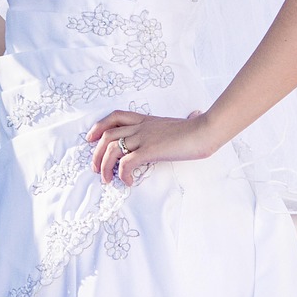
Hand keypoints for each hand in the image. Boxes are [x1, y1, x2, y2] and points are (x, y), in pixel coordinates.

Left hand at [86, 109, 214, 185]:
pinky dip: (122, 174)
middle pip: (107, 135)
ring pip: (112, 148)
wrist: (205, 130)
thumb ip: (185, 119)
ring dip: (105, 166)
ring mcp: (144, 137)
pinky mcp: (150, 150)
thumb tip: (195, 114)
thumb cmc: (199, 128)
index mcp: (146, 120)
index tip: (91, 138)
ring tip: (107, 180)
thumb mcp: (185, 121)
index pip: (116, 116)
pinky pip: (127, 162)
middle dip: (96, 152)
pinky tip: (128, 182)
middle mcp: (141, 127)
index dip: (99, 126)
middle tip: (95, 168)